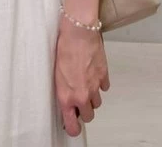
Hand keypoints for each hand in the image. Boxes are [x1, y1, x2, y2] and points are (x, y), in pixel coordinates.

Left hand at [54, 20, 109, 136]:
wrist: (78, 33)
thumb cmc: (64, 49)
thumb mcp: (57, 76)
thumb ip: (64, 92)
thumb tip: (67, 101)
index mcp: (67, 97)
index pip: (73, 126)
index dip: (73, 128)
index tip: (73, 126)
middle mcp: (82, 95)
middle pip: (89, 116)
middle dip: (85, 110)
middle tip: (80, 100)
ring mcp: (94, 87)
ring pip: (97, 103)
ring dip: (93, 97)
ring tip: (86, 84)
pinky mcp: (103, 76)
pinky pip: (104, 87)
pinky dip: (100, 83)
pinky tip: (94, 74)